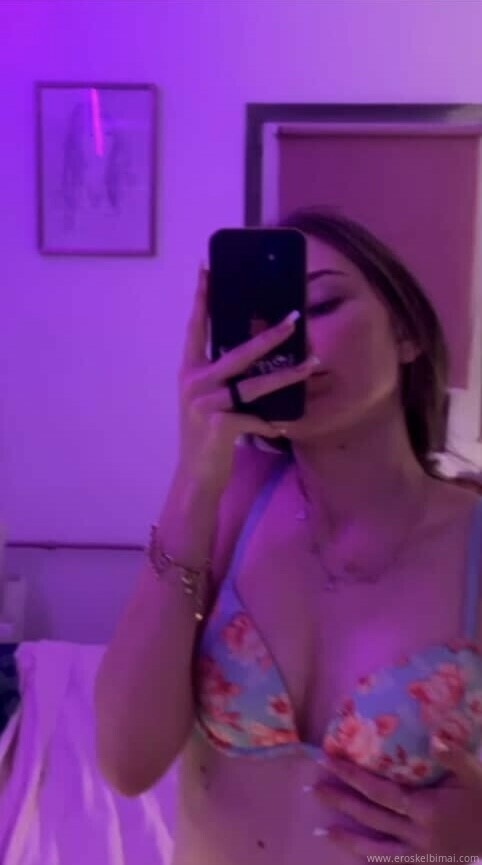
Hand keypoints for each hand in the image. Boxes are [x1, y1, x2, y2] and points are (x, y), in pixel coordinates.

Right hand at [177, 264, 316, 492]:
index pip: (196, 328)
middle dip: (270, 336)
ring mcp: (205, 403)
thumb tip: (256, 353)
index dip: (202, 299)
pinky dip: (273, 421)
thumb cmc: (206, 436)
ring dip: (288, 375)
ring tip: (312, 364)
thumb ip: (222, 378)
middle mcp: (194, 382)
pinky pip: (256, 417)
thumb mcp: (207, 401)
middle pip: (238, 352)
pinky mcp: (218, 424)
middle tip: (295, 319)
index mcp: (189, 371)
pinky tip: (286, 425)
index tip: (206, 269)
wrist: (196, 476)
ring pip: (255, 384)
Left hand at [313, 737, 481, 858]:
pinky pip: (391, 864)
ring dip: (347, 839)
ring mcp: (419, 855)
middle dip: (340, 801)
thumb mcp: (474, 775)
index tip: (329, 761)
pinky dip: (370, 860)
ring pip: (376, 847)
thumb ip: (453, 755)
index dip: (352, 776)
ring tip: (320, 832)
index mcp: (426, 808)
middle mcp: (417, 833)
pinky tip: (353, 855)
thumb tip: (434, 736)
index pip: (380, 790)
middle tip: (312, 788)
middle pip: (370, 816)